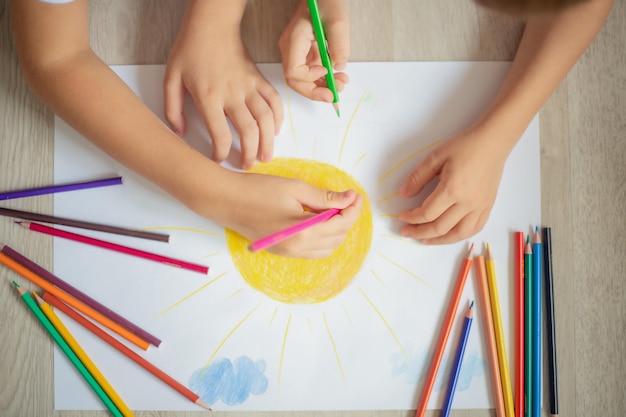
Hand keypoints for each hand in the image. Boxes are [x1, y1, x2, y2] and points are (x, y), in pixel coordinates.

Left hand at [164, 3, 282, 169]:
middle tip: (247, 166)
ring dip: (268, 141)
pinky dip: (278, 118)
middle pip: (248, 132)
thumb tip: (179, 133)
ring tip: (265, 156)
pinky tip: (275, 130)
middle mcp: (231, 95)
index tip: (219, 159)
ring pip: (266, 119)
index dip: (221, 153)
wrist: (211, 24)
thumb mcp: (170, 79)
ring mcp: (248, 86)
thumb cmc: (190, 49)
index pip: (220, 135)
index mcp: (208, 97)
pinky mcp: (258, 79)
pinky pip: (274, 101)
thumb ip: (172, 109)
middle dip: (249, 154)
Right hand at [212, 171, 362, 258]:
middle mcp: (298, 248)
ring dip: (335, 230)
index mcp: (303, 233)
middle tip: (346, 199)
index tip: (356, 195)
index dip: (352, 209)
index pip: (340, 225)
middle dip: (346, 219)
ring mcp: (288, 253)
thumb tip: (349, 198)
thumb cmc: (258, 190)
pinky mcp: (281, 251)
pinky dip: (322, 238)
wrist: (226, 201)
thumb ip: (325, 197)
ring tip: (332, 209)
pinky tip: (317, 219)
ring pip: (326, 248)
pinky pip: (312, 251)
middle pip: (337, 239)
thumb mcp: (295, 188)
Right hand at [279, 0, 349, 101]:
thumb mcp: (338, 21)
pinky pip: (311, 74)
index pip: (293, 70)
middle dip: (314, 92)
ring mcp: (296, 53)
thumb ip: (339, 45)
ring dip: (322, 88)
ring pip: (303, 81)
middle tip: (333, 96)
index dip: (309, 78)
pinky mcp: (305, 55)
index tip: (327, 71)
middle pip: (295, 81)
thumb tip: (339, 68)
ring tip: (341, 85)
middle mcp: (291, 49)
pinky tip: (338, 79)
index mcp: (294, 39)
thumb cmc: (327, 3)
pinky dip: (323, 81)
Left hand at [398, 126, 510, 243]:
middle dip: (419, 232)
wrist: (493, 141)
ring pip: (458, 234)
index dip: (411, 217)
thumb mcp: (436, 157)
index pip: (427, 213)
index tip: (402, 216)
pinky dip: (459, 235)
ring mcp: (480, 207)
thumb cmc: (465, 146)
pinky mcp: (488, 206)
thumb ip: (418, 177)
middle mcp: (467, 203)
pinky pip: (474, 229)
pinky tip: (449, 235)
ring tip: (425, 240)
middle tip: (407, 231)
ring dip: (439, 240)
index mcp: (452, 190)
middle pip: (440, 227)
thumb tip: (404, 194)